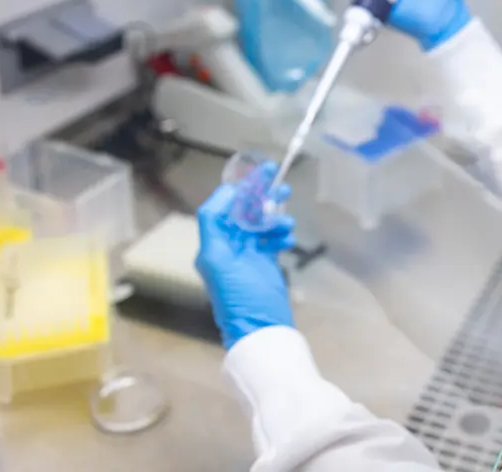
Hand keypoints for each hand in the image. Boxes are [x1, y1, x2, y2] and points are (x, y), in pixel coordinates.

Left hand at [194, 162, 296, 349]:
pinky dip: (280, 235)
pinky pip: (271, 239)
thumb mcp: (218, 259)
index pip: (223, 207)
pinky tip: (288, 238)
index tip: (260, 173)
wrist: (261, 328)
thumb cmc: (238, 294)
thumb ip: (215, 224)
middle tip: (283, 185)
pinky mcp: (264, 264)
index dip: (239, 188)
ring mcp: (247, 256)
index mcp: (213, 244)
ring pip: (261, 224)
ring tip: (288, 221)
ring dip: (275, 218)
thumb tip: (226, 192)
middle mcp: (228, 247)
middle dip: (262, 198)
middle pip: (244, 212)